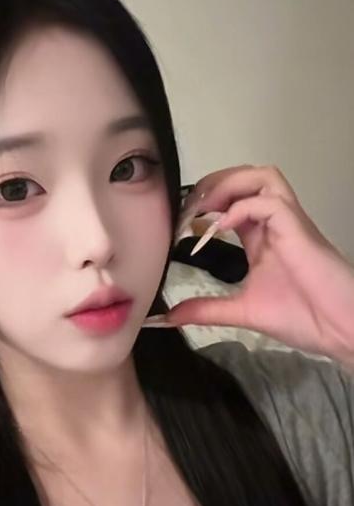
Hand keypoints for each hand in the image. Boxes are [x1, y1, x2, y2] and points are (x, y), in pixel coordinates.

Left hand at [165, 165, 353, 361]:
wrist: (340, 329)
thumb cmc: (304, 317)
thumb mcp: (242, 311)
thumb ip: (206, 310)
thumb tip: (169, 318)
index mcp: (262, 236)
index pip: (232, 199)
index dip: (204, 204)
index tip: (179, 226)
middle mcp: (276, 222)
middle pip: (245, 176)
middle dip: (212, 185)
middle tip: (186, 212)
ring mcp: (289, 222)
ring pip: (262, 176)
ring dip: (228, 185)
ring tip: (204, 211)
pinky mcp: (299, 229)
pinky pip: (270, 201)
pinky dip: (242, 208)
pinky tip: (221, 229)